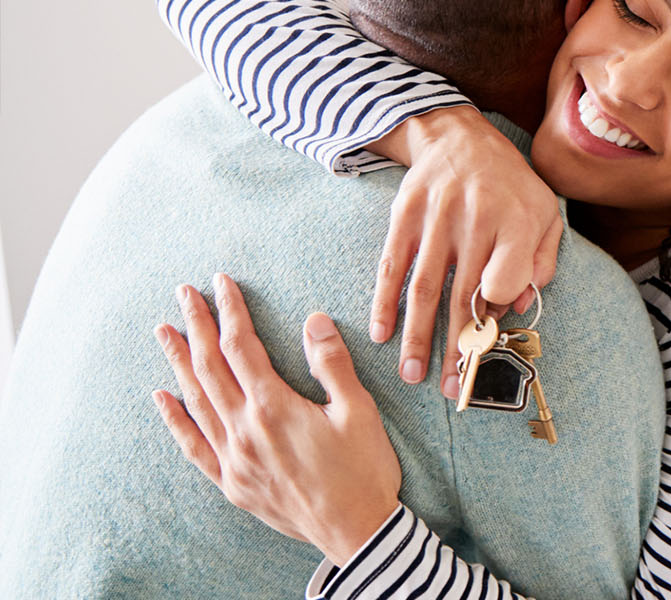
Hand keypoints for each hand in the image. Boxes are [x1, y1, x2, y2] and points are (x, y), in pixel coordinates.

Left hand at [152, 274, 400, 565]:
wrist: (356, 531)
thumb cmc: (363, 470)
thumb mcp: (359, 411)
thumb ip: (332, 364)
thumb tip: (313, 320)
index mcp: (274, 407)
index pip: (241, 347)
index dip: (231, 311)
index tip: (222, 283)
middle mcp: (244, 430)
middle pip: (210, 367)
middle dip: (195, 326)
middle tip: (183, 294)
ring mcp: (234, 459)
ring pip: (196, 401)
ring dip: (178, 363)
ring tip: (164, 333)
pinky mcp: (232, 482)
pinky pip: (194, 445)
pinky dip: (175, 420)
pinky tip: (163, 399)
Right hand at [366, 105, 561, 396]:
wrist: (459, 137)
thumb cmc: (510, 185)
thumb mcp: (544, 212)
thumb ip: (541, 260)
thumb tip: (518, 306)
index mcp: (517, 221)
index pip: (508, 275)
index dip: (498, 306)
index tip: (490, 333)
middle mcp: (476, 220)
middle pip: (464, 294)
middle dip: (456, 347)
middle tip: (452, 388)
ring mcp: (437, 218)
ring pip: (424, 288)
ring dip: (417, 336)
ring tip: (413, 375)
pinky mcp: (405, 216)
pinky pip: (392, 266)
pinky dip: (384, 302)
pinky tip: (381, 334)